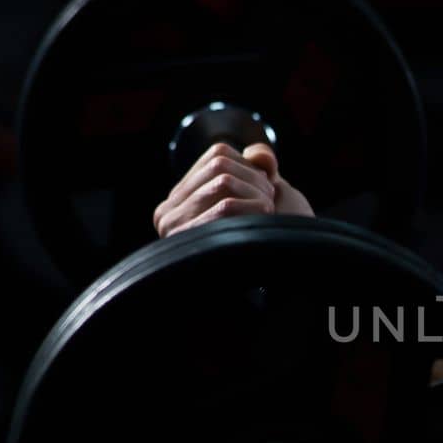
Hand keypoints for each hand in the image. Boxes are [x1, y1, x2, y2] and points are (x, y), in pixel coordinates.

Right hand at [152, 142, 314, 236]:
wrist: (274, 289)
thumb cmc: (268, 242)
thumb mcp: (264, 195)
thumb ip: (259, 166)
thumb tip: (257, 153)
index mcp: (180, 199)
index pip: (219, 154)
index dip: (253, 168)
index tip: (263, 194)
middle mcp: (167, 212)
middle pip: (221, 165)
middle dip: (258, 182)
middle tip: (268, 208)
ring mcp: (173, 229)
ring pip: (224, 182)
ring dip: (258, 197)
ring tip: (264, 219)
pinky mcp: (187, 244)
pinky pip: (226, 206)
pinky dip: (255, 211)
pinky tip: (261, 228)